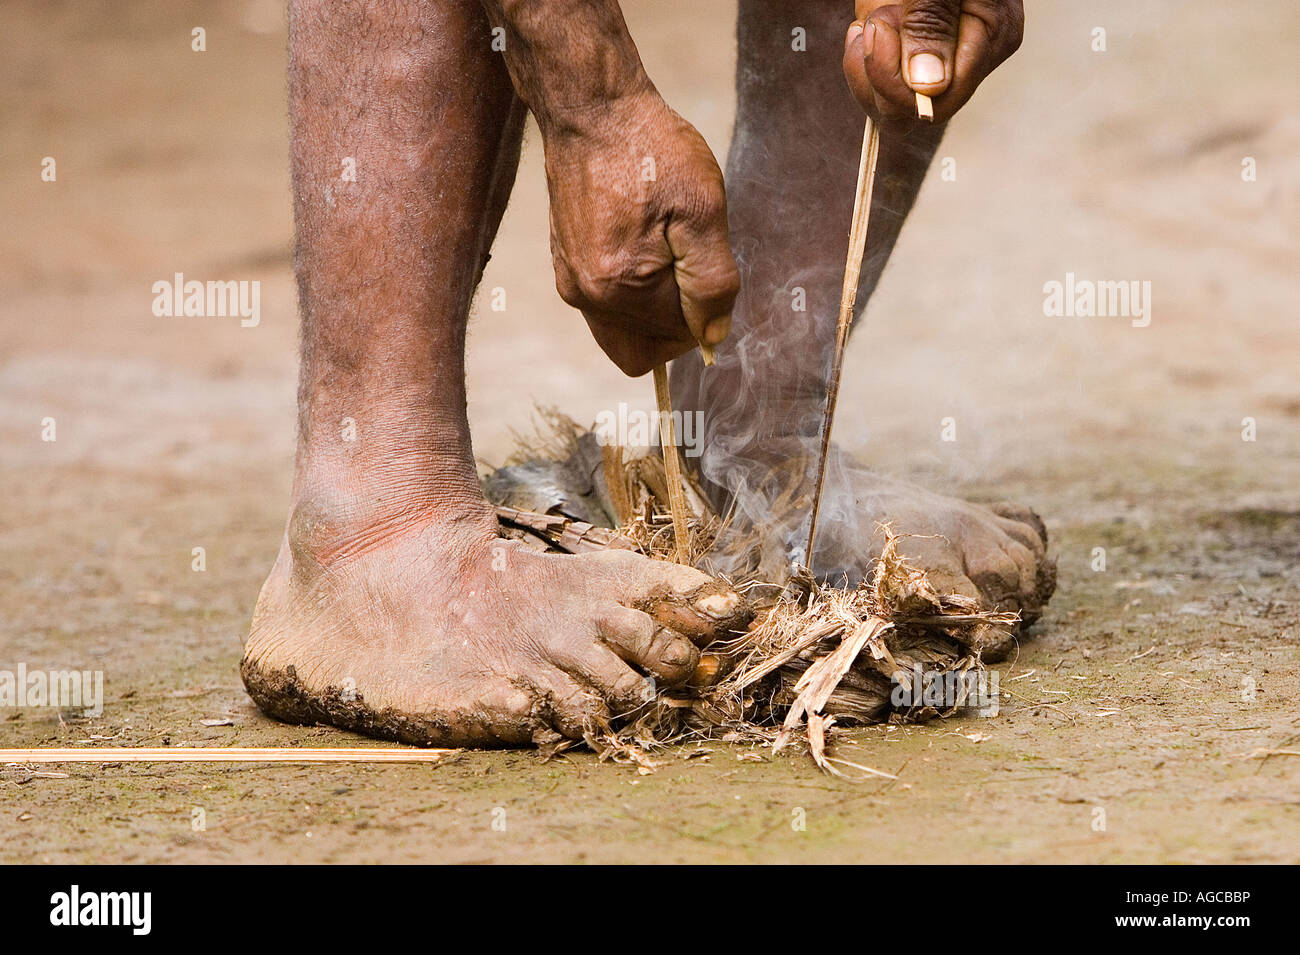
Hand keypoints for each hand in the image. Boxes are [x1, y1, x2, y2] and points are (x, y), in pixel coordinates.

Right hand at [542, 92, 737, 376]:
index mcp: (620, 289)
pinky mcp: (564, 267)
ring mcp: (571, 283)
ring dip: (653, 306)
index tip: (706, 268)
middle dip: (675, 320)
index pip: (678, 338)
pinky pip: (605, 306)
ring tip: (664, 247)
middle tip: (687, 264)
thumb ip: (713, 283)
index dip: (705, 313)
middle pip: (645, 348)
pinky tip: (642, 240)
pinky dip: (631, 289)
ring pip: (623, 331)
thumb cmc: (653, 152)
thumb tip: (712, 336)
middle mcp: (587, 297)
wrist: (592, 111)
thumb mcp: (704, 210)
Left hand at [843, 0, 1023, 124]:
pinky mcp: (914, 54)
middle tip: (877, 20)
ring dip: (868, 64)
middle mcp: (970, 58)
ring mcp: (941, 58)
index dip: (896, 82)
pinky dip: (863, 59)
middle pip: (911, 111)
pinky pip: (880, 86)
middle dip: (879, 71)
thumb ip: (933, 20)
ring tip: (876, 15)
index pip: (937, 103)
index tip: (878, 28)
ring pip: (891, 105)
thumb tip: (928, 85)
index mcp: (992, 37)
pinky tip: (868, 27)